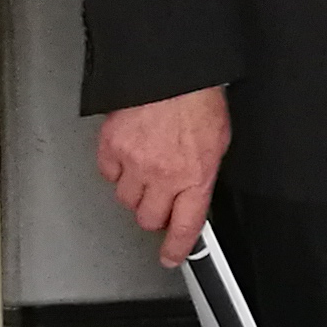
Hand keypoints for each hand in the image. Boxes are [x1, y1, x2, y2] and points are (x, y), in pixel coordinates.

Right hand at [100, 85, 233, 264]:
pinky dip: (116, 169)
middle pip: (148, 219)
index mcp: (196, 177)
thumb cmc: (198, 99)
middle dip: (155, 214)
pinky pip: (108, 173)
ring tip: (146, 168)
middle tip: (159, 198)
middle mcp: (164, 175)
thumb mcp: (218, 141)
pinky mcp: (112, 147)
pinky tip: (128, 153)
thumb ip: (204, 173)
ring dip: (135, 192)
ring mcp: (135, 163)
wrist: (172, 69)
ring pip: (125, 200)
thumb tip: (196, 192)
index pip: (185, 227)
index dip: (177, 248)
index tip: (171, 257)